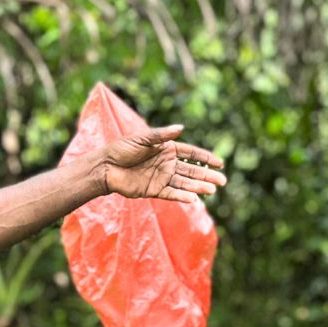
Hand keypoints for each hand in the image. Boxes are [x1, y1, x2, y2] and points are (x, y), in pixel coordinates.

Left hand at [99, 126, 226, 203]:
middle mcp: (167, 164)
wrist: (105, 167)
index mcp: (166, 149)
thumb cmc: (122, 149)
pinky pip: (172, 193)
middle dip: (207, 175)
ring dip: (198, 187)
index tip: (219, 163)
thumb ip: (161, 135)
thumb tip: (181, 128)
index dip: (205, 158)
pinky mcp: (154, 190)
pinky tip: (193, 198)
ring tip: (212, 190)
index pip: (191, 153)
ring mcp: (162, 178)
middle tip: (222, 181)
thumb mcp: (142, 138)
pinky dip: (182, 196)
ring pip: (185, 183)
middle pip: (192, 170)